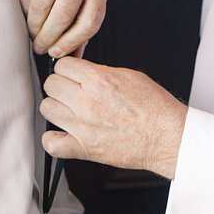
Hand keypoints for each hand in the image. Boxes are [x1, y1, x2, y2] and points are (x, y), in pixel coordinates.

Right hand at [21, 0, 107, 56]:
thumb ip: (83, 23)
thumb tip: (72, 56)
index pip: (89, 23)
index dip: (71, 43)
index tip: (57, 52)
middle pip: (62, 17)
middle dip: (48, 38)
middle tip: (41, 47)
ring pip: (41, 7)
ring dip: (34, 27)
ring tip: (34, 33)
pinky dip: (26, 10)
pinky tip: (29, 14)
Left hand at [41, 57, 186, 177]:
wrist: (167, 136)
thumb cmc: (155, 108)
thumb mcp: (130, 76)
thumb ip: (101, 72)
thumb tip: (85, 71)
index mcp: (98, 80)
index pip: (62, 65)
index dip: (68, 69)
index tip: (72, 74)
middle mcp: (87, 101)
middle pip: (51, 84)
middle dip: (61, 85)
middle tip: (71, 91)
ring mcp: (82, 126)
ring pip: (46, 108)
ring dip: (56, 108)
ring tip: (68, 111)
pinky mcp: (84, 148)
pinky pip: (51, 144)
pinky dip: (53, 139)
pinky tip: (63, 134)